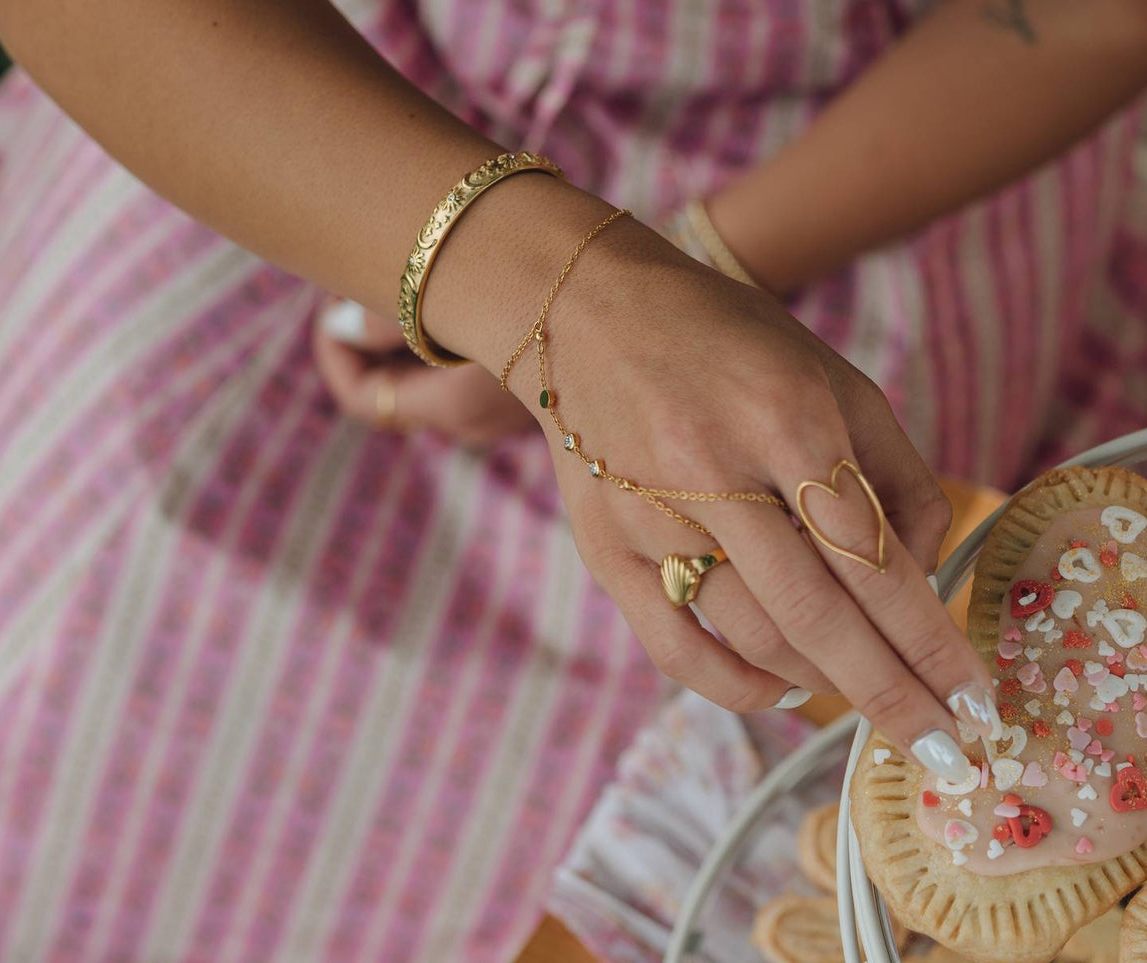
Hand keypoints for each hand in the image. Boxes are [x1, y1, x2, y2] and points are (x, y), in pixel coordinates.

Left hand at [312, 299, 535, 445]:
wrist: (652, 300)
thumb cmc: (540, 297)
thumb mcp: (452, 303)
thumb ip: (384, 320)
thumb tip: (340, 326)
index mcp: (454, 408)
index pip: (361, 398)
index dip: (335, 354)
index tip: (331, 304)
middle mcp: (475, 421)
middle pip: (392, 390)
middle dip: (366, 340)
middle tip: (361, 281)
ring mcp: (503, 409)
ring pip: (425, 379)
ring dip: (402, 335)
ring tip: (402, 279)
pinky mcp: (525, 386)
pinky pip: (460, 372)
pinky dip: (438, 338)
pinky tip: (445, 292)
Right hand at [428, 191, 995, 784]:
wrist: (587, 313)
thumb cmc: (729, 342)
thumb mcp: (835, 379)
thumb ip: (895, 475)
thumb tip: (923, 573)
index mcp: (789, 419)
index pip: (875, 561)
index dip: (929, 642)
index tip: (972, 700)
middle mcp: (717, 473)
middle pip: (819, 618)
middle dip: (891, 694)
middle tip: (939, 748)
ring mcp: (652, 515)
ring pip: (752, 637)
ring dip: (824, 684)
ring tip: (863, 692)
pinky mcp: (606, 547)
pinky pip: (675, 648)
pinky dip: (736, 687)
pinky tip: (781, 691)